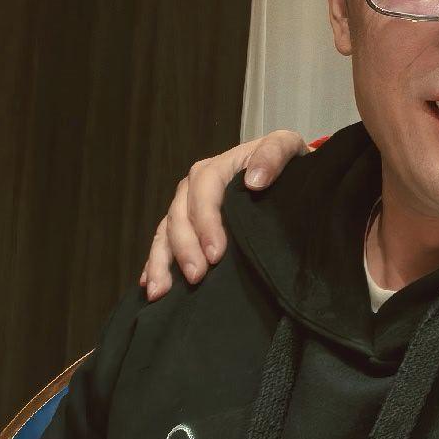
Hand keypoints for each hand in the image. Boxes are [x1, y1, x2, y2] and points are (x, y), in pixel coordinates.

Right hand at [140, 131, 308, 299]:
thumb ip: (274, 155)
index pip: (204, 191)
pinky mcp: (186, 224)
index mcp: (218, 166)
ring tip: (160, 290)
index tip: (216, 253)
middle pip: (180, 214)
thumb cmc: (287, 162)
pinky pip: (163, 242)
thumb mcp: (286, 147)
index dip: (206, 223)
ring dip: (161, 261)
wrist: (288, 173)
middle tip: (196, 276)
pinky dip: (154, 263)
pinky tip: (149, 284)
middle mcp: (196, 184)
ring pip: (166, 231)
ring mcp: (188, 205)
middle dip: (185, 247)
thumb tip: (255, 180)